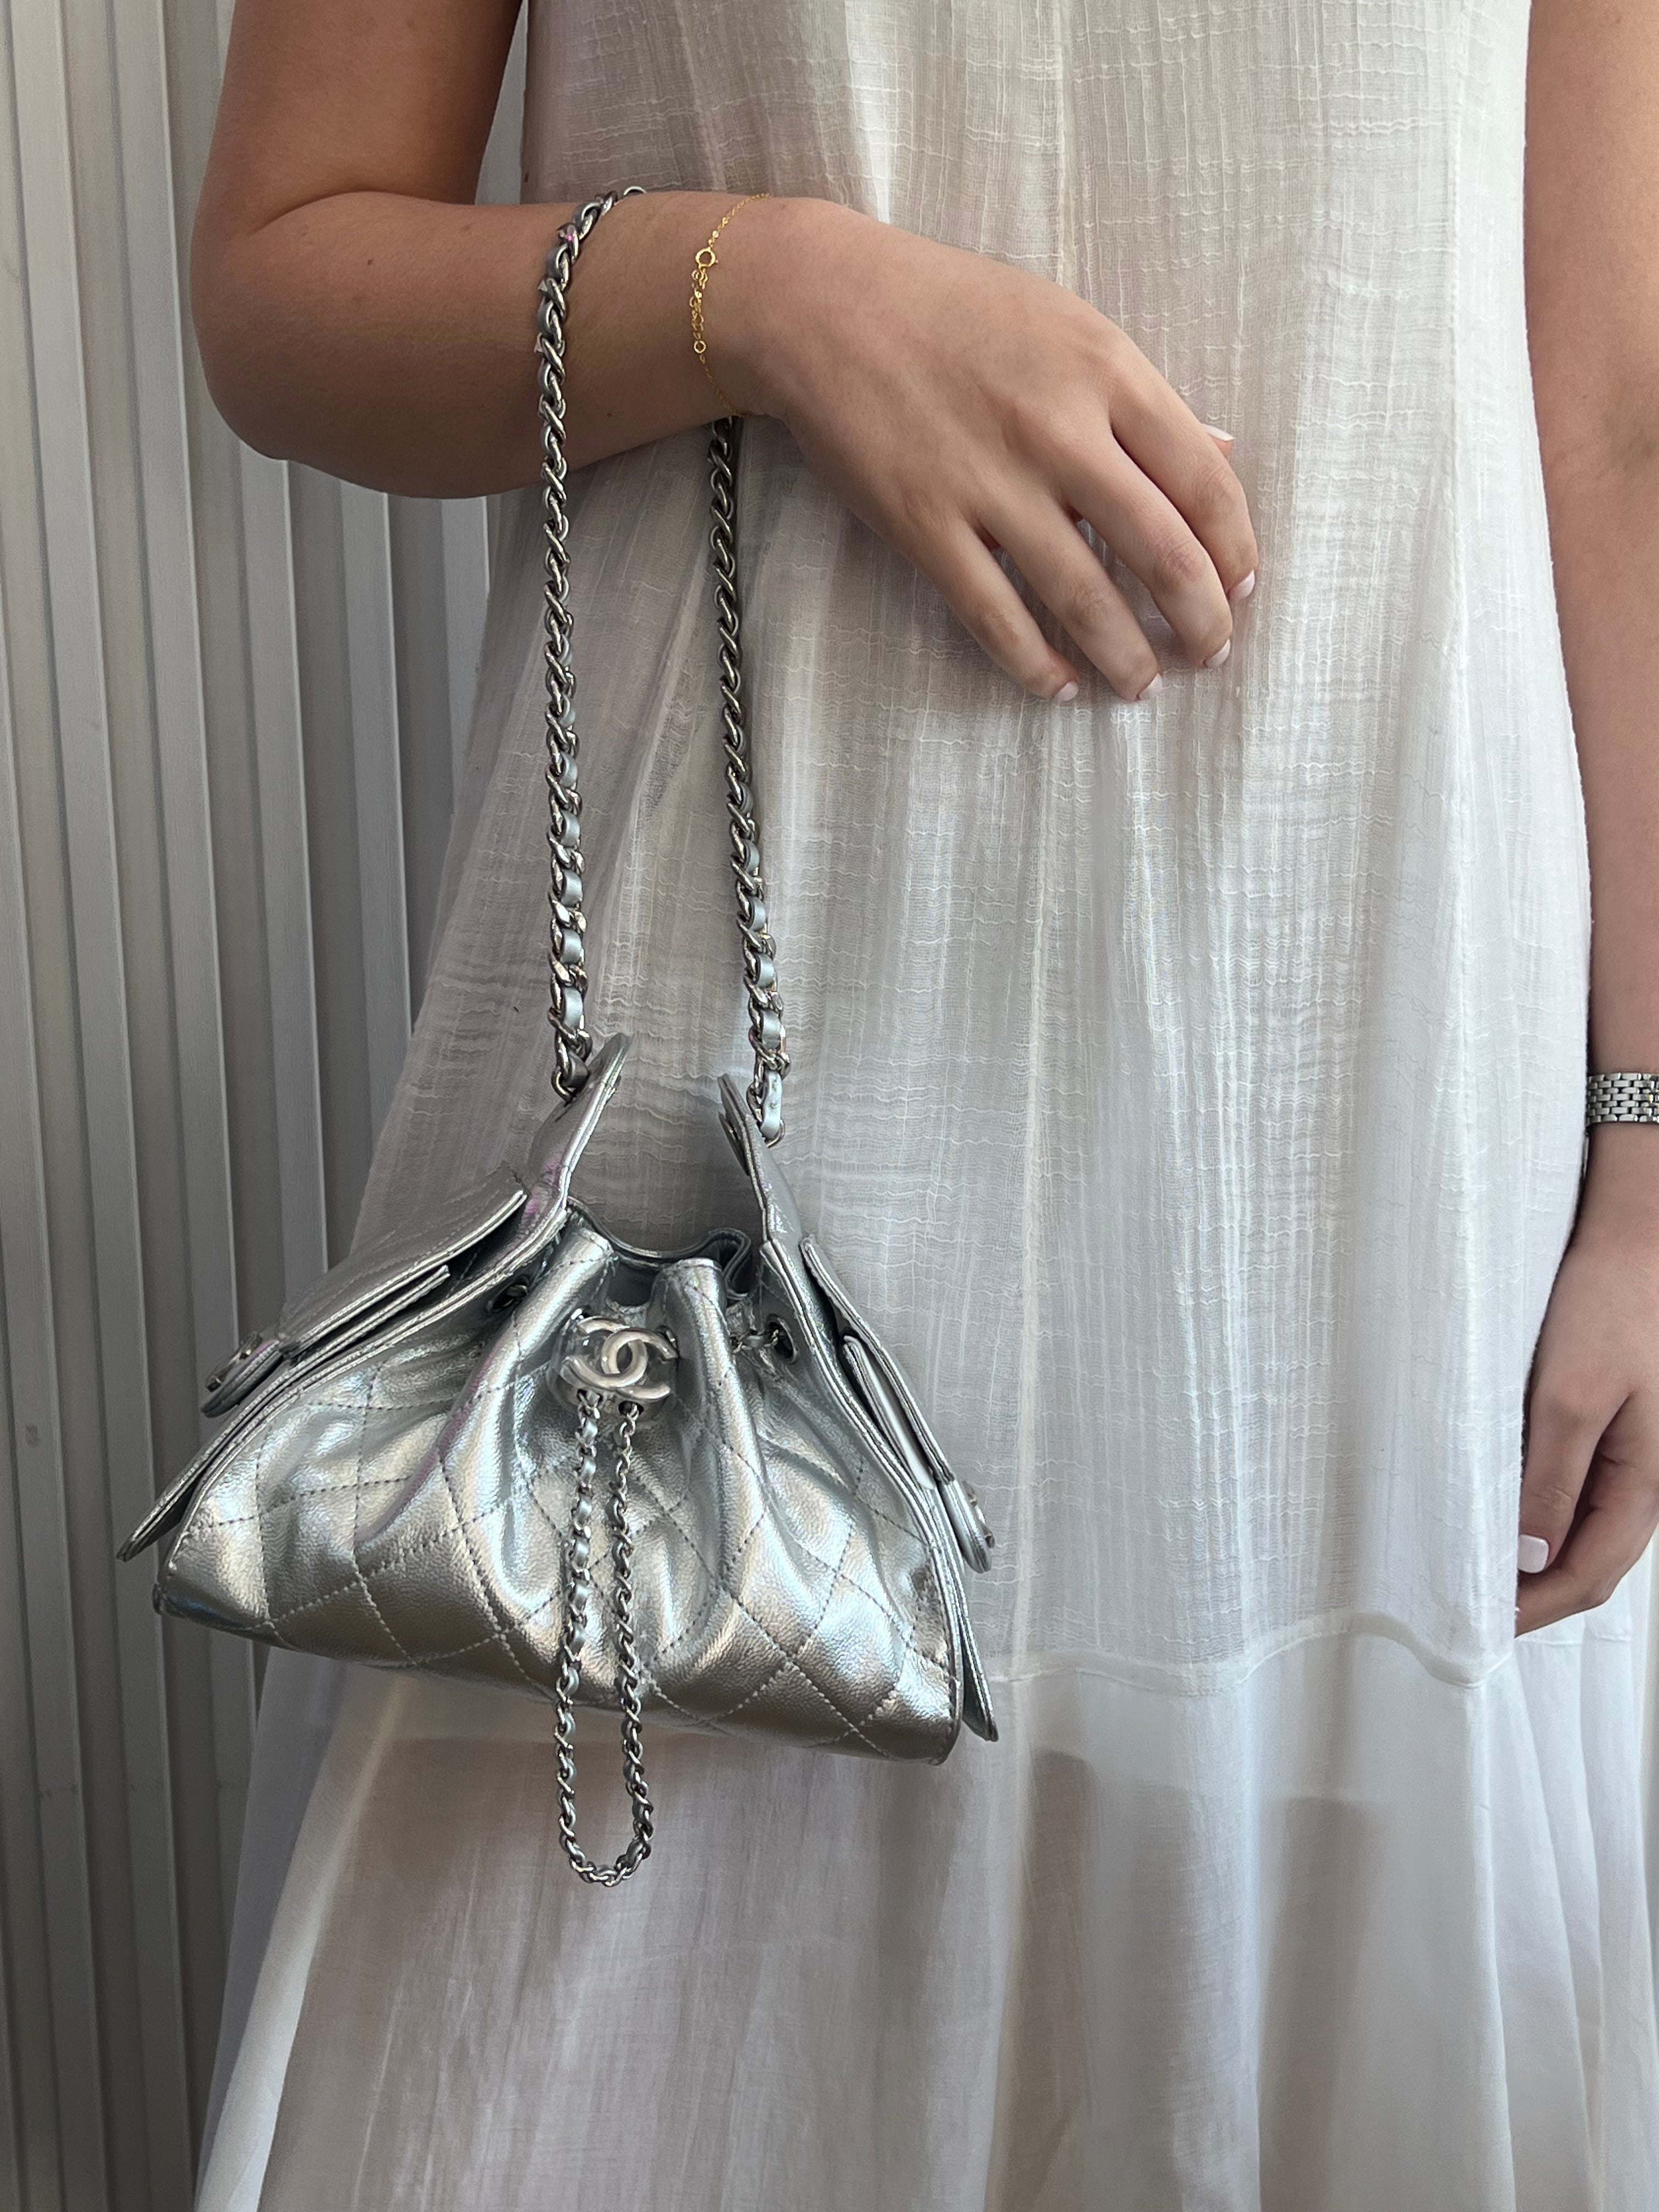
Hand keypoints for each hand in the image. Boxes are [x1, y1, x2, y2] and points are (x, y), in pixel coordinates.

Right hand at [715, 198, 1258, 703]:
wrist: (828, 306)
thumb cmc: (956, 310)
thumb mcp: (1069, 326)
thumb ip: (1143, 397)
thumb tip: (1220, 452)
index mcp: (1107, 371)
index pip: (1205, 481)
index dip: (1236, 549)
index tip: (1241, 588)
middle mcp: (1058, 431)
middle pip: (1160, 551)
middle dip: (1200, 620)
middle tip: (1210, 654)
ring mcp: (989, 484)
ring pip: (1084, 599)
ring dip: (1126, 657)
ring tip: (1143, 686)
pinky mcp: (926, 526)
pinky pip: (995, 617)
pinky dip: (1036, 664)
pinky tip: (1060, 686)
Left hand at [1516, 1129, 1658, 1631]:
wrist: (1632, 1239)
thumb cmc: (1609, 1306)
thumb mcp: (1570, 1395)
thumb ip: (1551, 1479)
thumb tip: (1529, 1560)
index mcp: (1642, 1484)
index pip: (1588, 1578)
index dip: (1534, 1611)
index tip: (1477, 1625)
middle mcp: (1637, 1481)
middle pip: (1585, 1566)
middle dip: (1530, 1597)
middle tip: (1463, 1611)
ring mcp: (1621, 1457)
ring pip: (1575, 1532)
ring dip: (1528, 1560)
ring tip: (1467, 1571)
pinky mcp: (1599, 1428)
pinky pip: (1568, 1493)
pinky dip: (1530, 1515)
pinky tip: (1489, 1512)